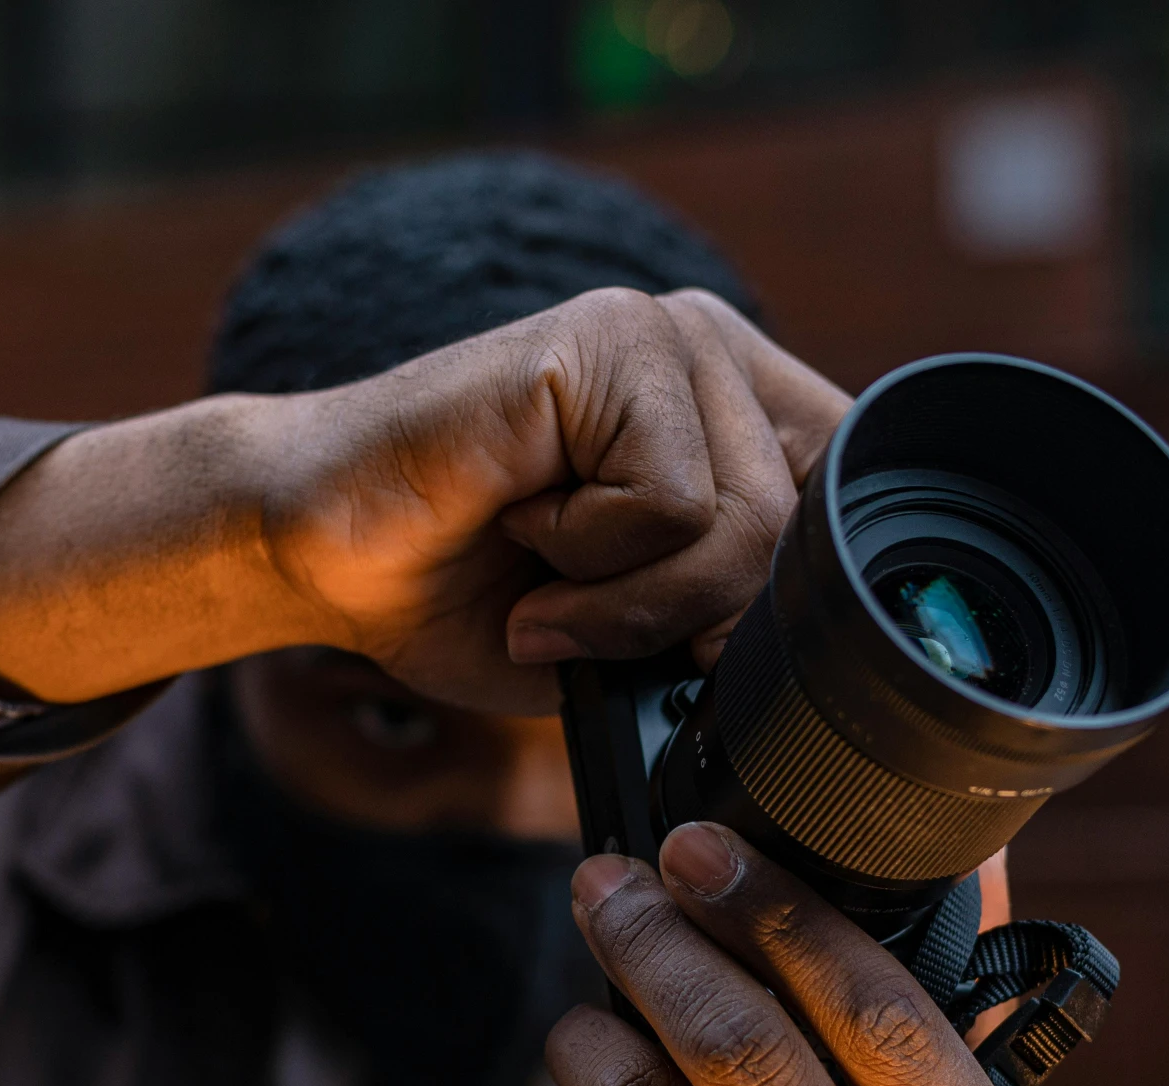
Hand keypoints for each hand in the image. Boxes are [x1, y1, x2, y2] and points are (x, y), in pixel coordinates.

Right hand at [0, 288, 847, 713]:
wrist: (313, 553)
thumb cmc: (458, 594)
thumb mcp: (627, 635)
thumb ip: (729, 628)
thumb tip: (820, 669)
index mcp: (729, 409)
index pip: (855, 501)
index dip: (807, 601)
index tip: (706, 654)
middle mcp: (711, 350)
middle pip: (805, 534)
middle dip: (691, 622)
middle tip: (575, 623)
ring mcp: (663, 333)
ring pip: (748, 523)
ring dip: (631, 601)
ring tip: (538, 579)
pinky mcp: (605, 341)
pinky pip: (670, 501)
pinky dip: (590, 559)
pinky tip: (517, 521)